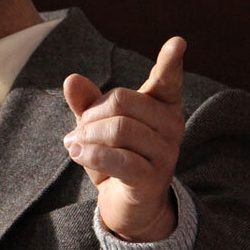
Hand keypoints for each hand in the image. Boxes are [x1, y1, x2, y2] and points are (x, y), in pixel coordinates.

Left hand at [62, 37, 186, 241]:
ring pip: (119, 129)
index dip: (170, 62)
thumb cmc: (116, 160)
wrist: (129, 208)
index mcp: (162, 107)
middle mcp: (171, 126)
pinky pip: (118, 158)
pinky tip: (77, 154)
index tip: (177, 41)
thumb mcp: (98, 129)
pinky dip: (90, 154)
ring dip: (87, 136)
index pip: (168, 81)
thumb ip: (87, 103)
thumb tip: (72, 79)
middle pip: (122, 102)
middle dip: (90, 115)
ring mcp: (165, 153)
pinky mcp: (151, 178)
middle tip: (77, 131)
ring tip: (74, 145)